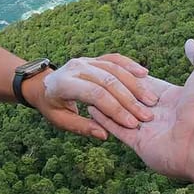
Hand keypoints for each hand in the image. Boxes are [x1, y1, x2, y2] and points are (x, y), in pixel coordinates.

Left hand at [35, 53, 157, 139]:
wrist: (42, 84)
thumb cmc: (51, 106)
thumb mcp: (60, 120)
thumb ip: (81, 127)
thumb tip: (104, 135)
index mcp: (64, 84)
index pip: (95, 95)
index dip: (115, 110)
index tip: (132, 125)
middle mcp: (76, 67)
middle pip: (108, 81)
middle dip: (129, 100)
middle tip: (146, 116)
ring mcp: (86, 60)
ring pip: (114, 68)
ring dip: (134, 84)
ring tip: (151, 100)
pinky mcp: (94, 58)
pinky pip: (115, 59)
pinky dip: (130, 65)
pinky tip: (144, 74)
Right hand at [89, 39, 193, 179]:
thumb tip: (190, 42)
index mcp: (173, 99)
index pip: (146, 84)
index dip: (133, 76)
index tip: (117, 67)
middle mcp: (159, 115)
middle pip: (132, 98)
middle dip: (117, 89)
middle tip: (98, 78)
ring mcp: (148, 131)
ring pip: (122, 113)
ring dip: (108, 104)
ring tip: (89, 91)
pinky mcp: (139, 144)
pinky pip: (117, 129)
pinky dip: (104, 120)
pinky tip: (91, 108)